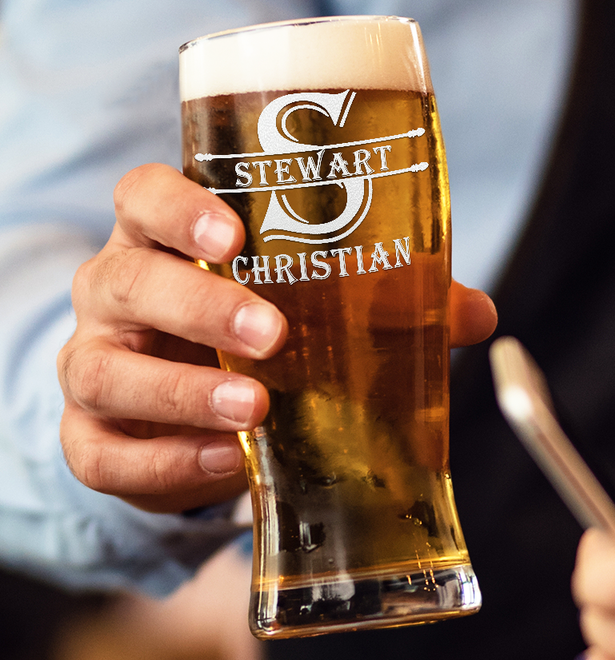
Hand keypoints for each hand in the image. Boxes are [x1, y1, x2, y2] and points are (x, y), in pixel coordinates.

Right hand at [59, 164, 496, 513]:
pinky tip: (224, 461)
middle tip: (271, 334)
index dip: (177, 208)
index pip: (144, 198)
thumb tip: (476, 313)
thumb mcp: (314, 306)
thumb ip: (389, 300)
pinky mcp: (93, 437)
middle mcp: (117, 292)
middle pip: (125, 281)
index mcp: (168, 240)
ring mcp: (96, 364)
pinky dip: (166, 461)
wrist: (190, 409)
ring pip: (103, 370)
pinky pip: (105, 453)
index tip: (232, 234)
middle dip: (196, 306)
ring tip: (254, 409)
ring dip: (182, 392)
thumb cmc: (257, 331)